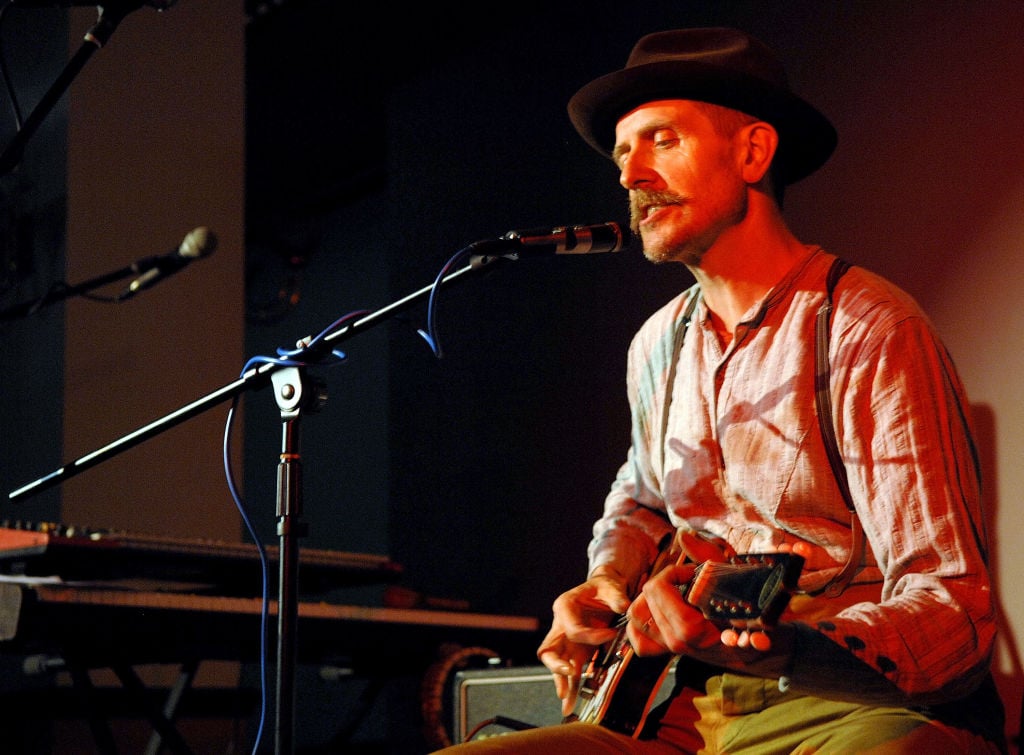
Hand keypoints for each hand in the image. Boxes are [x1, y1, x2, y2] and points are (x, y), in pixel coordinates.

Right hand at [536, 573, 629, 715]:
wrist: (603, 591)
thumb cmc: (603, 588)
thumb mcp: (609, 586)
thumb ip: (615, 596)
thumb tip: (624, 607)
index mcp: (564, 606)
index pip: (573, 629)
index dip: (592, 636)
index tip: (612, 635)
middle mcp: (560, 625)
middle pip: (549, 649)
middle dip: (557, 664)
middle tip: (570, 672)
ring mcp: (566, 640)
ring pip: (556, 665)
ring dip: (562, 682)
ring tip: (567, 703)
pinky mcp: (575, 651)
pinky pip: (569, 670)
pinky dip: (570, 685)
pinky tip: (571, 701)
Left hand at [628, 563, 780, 654]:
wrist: (758, 647)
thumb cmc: (749, 612)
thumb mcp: (734, 580)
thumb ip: (707, 556)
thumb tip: (683, 536)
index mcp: (692, 627)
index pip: (658, 589)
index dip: (672, 573)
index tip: (692, 573)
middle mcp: (679, 642)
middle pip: (644, 600)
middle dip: (662, 583)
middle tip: (683, 581)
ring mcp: (672, 649)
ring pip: (636, 619)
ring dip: (647, 601)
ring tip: (669, 593)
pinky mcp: (669, 653)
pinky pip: (639, 640)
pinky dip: (641, 624)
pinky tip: (656, 611)